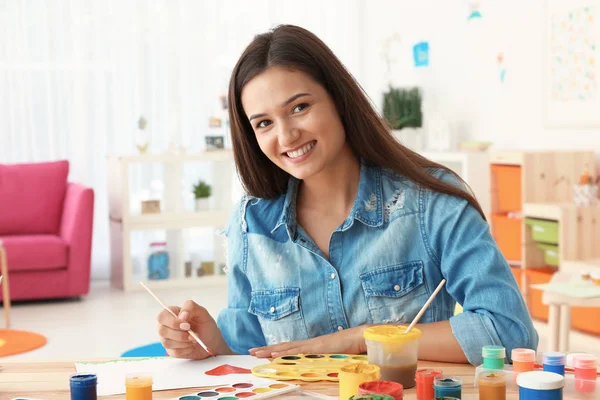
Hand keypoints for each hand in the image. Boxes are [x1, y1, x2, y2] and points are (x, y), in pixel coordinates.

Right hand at [157, 300, 231, 358]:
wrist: (211, 342)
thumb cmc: (205, 325)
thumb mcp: (202, 312)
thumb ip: (191, 308)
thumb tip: (181, 316)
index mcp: (172, 313)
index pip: (162, 316)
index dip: (173, 322)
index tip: (187, 326)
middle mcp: (166, 326)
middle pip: (162, 330)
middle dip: (180, 334)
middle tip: (193, 335)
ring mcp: (167, 339)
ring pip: (166, 342)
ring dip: (184, 342)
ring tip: (194, 339)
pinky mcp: (171, 350)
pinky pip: (174, 352)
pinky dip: (185, 350)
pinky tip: (191, 346)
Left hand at [249, 326, 367, 357]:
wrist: (359, 338)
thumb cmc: (349, 348)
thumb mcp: (333, 357)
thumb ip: (324, 360)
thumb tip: (319, 366)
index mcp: (311, 347)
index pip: (289, 348)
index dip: (275, 349)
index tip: (262, 351)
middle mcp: (308, 344)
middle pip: (283, 347)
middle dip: (266, 349)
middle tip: (251, 351)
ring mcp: (310, 345)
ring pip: (285, 348)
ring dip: (269, 350)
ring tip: (256, 353)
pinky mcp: (315, 348)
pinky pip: (296, 352)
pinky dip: (283, 353)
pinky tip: (273, 355)